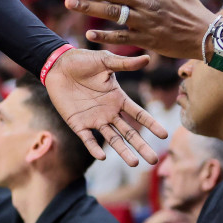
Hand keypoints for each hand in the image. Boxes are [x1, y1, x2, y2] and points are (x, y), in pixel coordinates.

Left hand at [43, 48, 166, 165]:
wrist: (58, 66)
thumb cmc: (82, 61)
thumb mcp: (105, 61)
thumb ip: (125, 63)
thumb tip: (147, 58)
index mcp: (118, 98)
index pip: (138, 114)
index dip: (150, 124)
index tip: (164, 135)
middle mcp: (109, 112)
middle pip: (129, 132)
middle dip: (141, 146)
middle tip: (154, 160)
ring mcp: (94, 119)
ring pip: (112, 139)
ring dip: (123, 151)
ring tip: (135, 163)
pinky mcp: (78, 124)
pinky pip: (88, 139)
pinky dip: (94, 148)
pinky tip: (102, 156)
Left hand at [63, 0, 215, 58]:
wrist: (206, 36)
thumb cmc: (190, 7)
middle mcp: (146, 3)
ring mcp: (145, 22)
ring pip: (113, 13)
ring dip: (89, 8)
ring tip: (69, 3)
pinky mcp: (147, 40)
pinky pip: (123, 38)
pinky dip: (106, 36)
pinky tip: (89, 34)